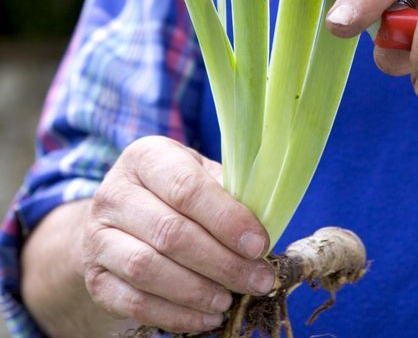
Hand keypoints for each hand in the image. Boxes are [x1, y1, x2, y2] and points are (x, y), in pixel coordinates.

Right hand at [82, 136, 273, 332]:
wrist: (123, 218)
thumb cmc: (179, 193)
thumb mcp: (204, 176)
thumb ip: (231, 192)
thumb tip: (268, 223)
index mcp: (147, 158)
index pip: (187, 188)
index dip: (227, 219)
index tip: (259, 245)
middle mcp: (114, 193)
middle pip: (170, 233)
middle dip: (222, 262)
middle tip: (258, 279)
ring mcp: (97, 236)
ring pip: (147, 269)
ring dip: (197, 290)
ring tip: (231, 299)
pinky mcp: (94, 277)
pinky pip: (133, 302)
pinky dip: (175, 314)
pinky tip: (208, 316)